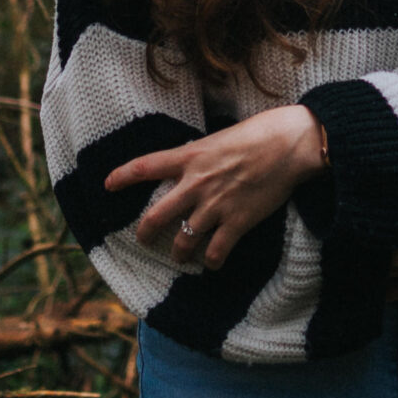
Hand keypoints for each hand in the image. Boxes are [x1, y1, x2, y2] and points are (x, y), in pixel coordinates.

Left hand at [104, 107, 324, 270]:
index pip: (145, 166)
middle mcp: (196, 183)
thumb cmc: (258, 134)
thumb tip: (190, 165)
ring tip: (180, 257)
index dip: (122, 176)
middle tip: (143, 240)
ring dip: (178, 253)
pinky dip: (211, 262)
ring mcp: (215, 205)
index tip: (107, 184)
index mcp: (190, 157)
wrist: (289, 145)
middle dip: (145, 233)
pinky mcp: (237, 221)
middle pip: (156, 216)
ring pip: (183, 241)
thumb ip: (200, 156)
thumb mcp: (219, 138)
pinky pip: (215, 252)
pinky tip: (212, 262)